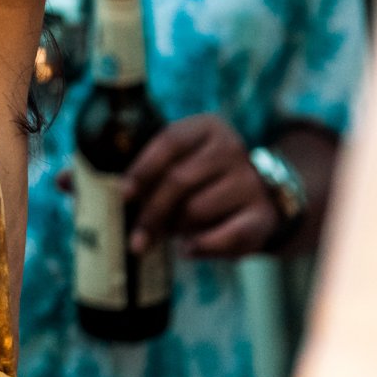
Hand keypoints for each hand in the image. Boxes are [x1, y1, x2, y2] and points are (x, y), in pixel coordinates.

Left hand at [122, 114, 279, 258]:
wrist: (260, 196)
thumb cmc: (205, 179)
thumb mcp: (183, 161)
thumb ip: (152, 173)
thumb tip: (114, 194)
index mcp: (208, 127)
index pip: (170, 141)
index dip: (143, 168)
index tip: (124, 194)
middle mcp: (232, 148)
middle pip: (179, 180)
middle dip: (152, 213)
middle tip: (137, 238)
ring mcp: (250, 181)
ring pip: (196, 210)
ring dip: (177, 228)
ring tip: (175, 231)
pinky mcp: (262, 215)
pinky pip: (226, 236)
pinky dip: (202, 246)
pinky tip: (188, 248)